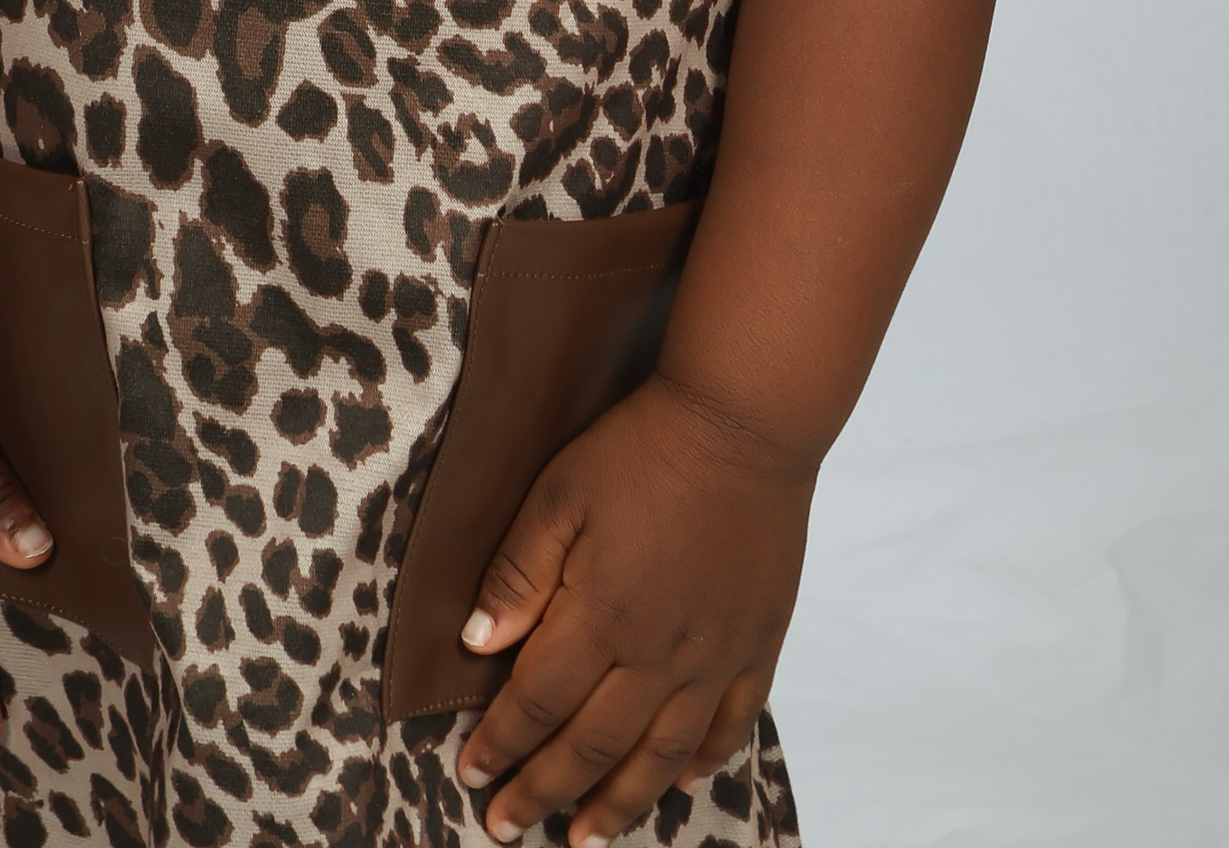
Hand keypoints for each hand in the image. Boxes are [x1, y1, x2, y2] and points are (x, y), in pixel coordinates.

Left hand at [453, 374, 814, 844]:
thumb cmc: (642, 447)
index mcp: (602, 617)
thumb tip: (477, 646)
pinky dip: (702, 762)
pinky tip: (678, 782)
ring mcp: (714, 657)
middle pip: (591, 746)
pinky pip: (730, 725)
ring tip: (585, 838)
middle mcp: (658, 656)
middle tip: (506, 827)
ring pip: (660, 756)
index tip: (471, 775)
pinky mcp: (757, 644)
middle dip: (543, 792)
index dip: (500, 744)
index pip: (537, 703)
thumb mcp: (560, 493)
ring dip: (618, 804)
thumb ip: (519, 573)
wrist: (742, 421)